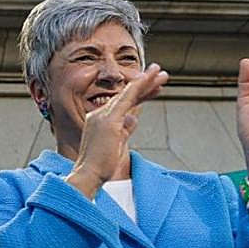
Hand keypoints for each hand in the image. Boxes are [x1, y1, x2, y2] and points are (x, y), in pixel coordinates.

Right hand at [67, 64, 167, 197]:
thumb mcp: (116, 144)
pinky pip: (126, 99)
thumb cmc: (100, 165)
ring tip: (161, 73)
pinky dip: (137, 88)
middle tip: (160, 72)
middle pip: (126, 95)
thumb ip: (124, 129)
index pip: (123, 103)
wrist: (88, 175)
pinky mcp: (109, 120)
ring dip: (145, 82)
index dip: (139, 93)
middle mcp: (99, 114)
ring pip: (127, 94)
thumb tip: (133, 118)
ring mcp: (102, 116)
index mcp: (100, 120)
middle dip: (144, 83)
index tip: (153, 86)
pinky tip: (147, 80)